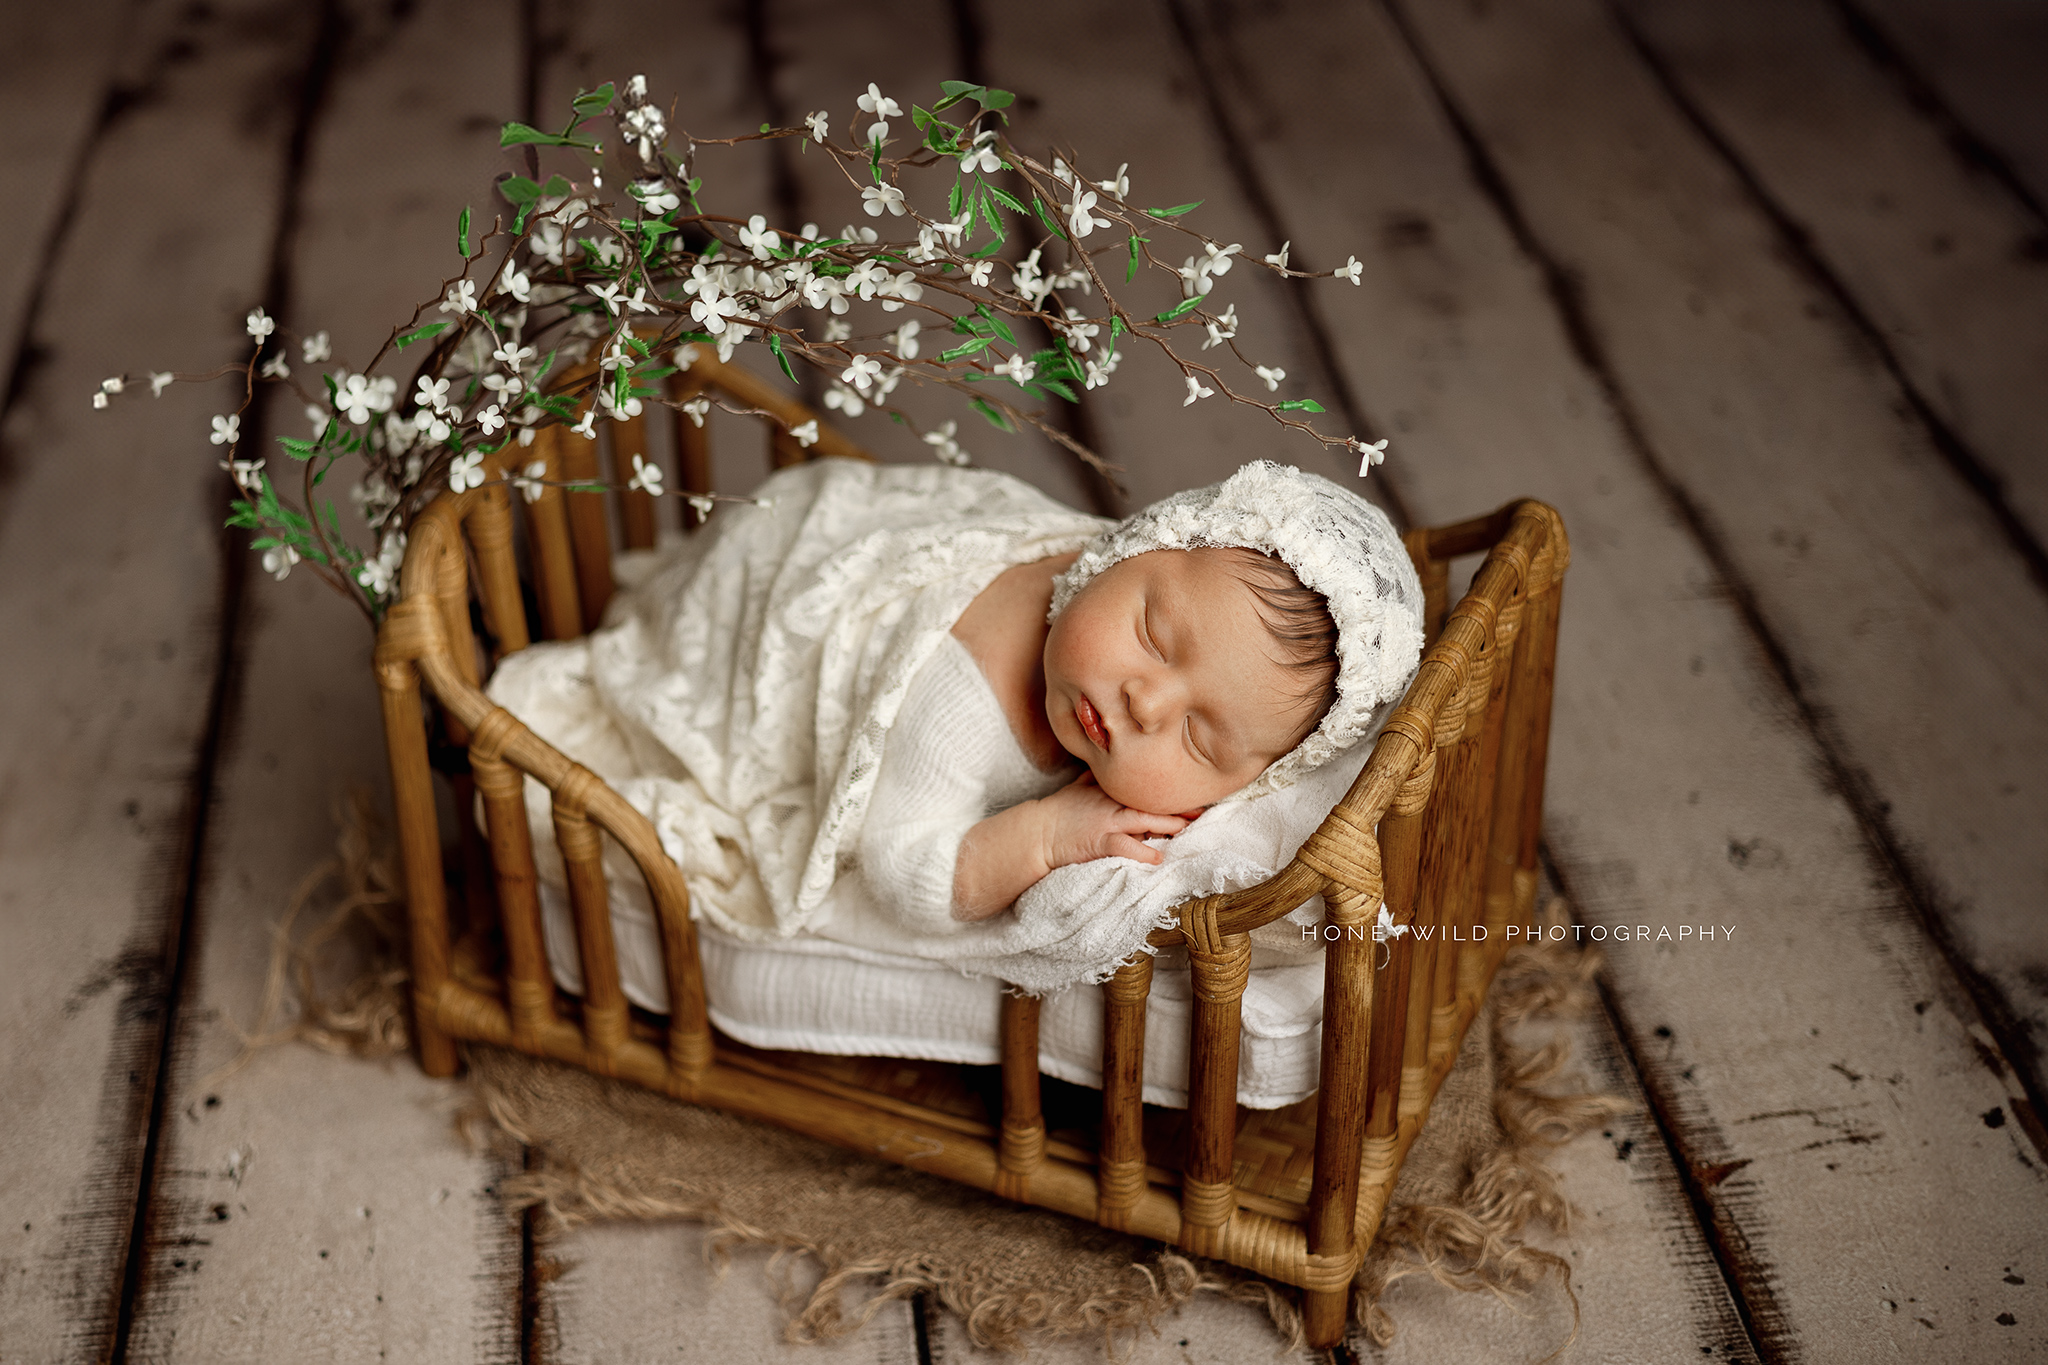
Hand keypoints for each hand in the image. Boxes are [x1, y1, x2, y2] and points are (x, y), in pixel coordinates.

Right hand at [1038, 771, 1189, 869]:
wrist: (1037, 832)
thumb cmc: (1060, 811)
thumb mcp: (1080, 788)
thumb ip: (1099, 779)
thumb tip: (1111, 767)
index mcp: (1110, 791)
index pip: (1144, 788)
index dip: (1169, 792)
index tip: (1191, 792)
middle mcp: (1111, 803)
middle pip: (1149, 802)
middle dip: (1176, 807)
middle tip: (1201, 810)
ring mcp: (1106, 821)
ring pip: (1142, 820)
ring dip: (1167, 824)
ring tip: (1187, 827)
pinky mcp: (1099, 842)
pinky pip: (1124, 846)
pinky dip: (1142, 851)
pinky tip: (1158, 857)